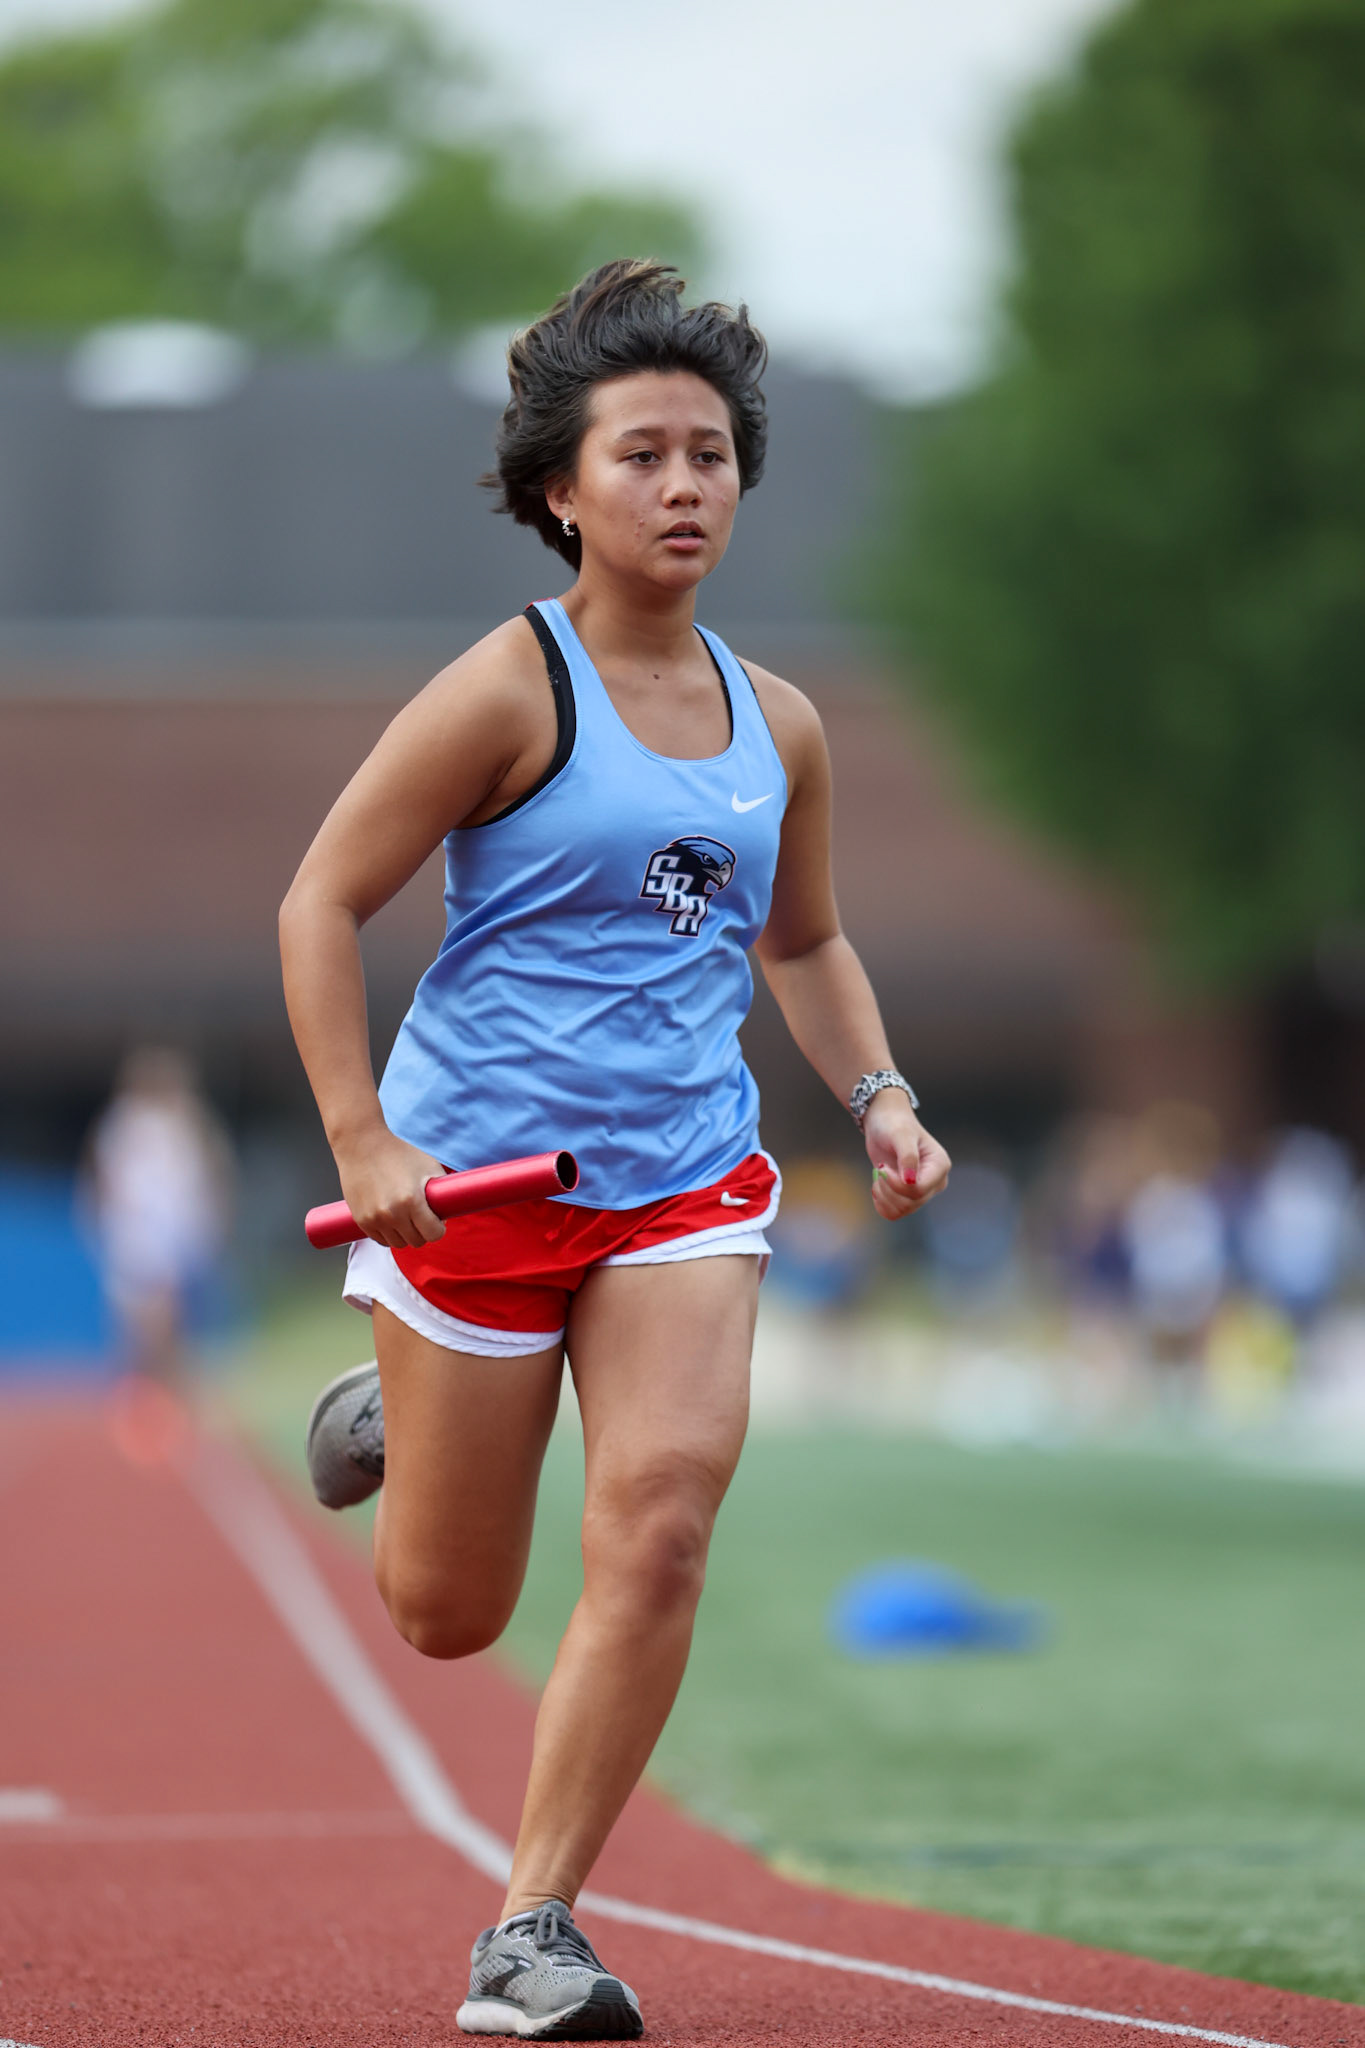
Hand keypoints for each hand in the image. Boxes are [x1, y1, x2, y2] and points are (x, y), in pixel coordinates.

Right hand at [334, 1127, 445, 1248]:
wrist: (361, 1145)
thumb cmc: (398, 1153)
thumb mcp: (428, 1166)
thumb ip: (442, 1189)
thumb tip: (451, 1210)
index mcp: (412, 1200)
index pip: (433, 1234)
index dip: (439, 1228)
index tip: (437, 1221)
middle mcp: (392, 1213)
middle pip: (416, 1241)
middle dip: (423, 1231)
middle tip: (421, 1217)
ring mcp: (374, 1219)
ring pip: (398, 1244)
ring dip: (405, 1234)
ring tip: (406, 1217)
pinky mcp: (361, 1220)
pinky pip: (380, 1240)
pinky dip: (388, 1234)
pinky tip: (391, 1219)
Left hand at [862, 1094, 950, 1221]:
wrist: (884, 1122)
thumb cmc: (894, 1124)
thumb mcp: (900, 1135)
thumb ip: (908, 1157)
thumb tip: (911, 1181)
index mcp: (940, 1166)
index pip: (920, 1190)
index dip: (897, 1185)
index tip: (882, 1168)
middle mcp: (935, 1181)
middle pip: (911, 1203)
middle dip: (888, 1189)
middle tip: (879, 1169)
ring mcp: (922, 1190)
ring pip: (903, 1210)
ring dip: (884, 1196)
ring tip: (878, 1175)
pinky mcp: (908, 1195)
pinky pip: (895, 1213)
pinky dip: (882, 1204)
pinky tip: (877, 1187)